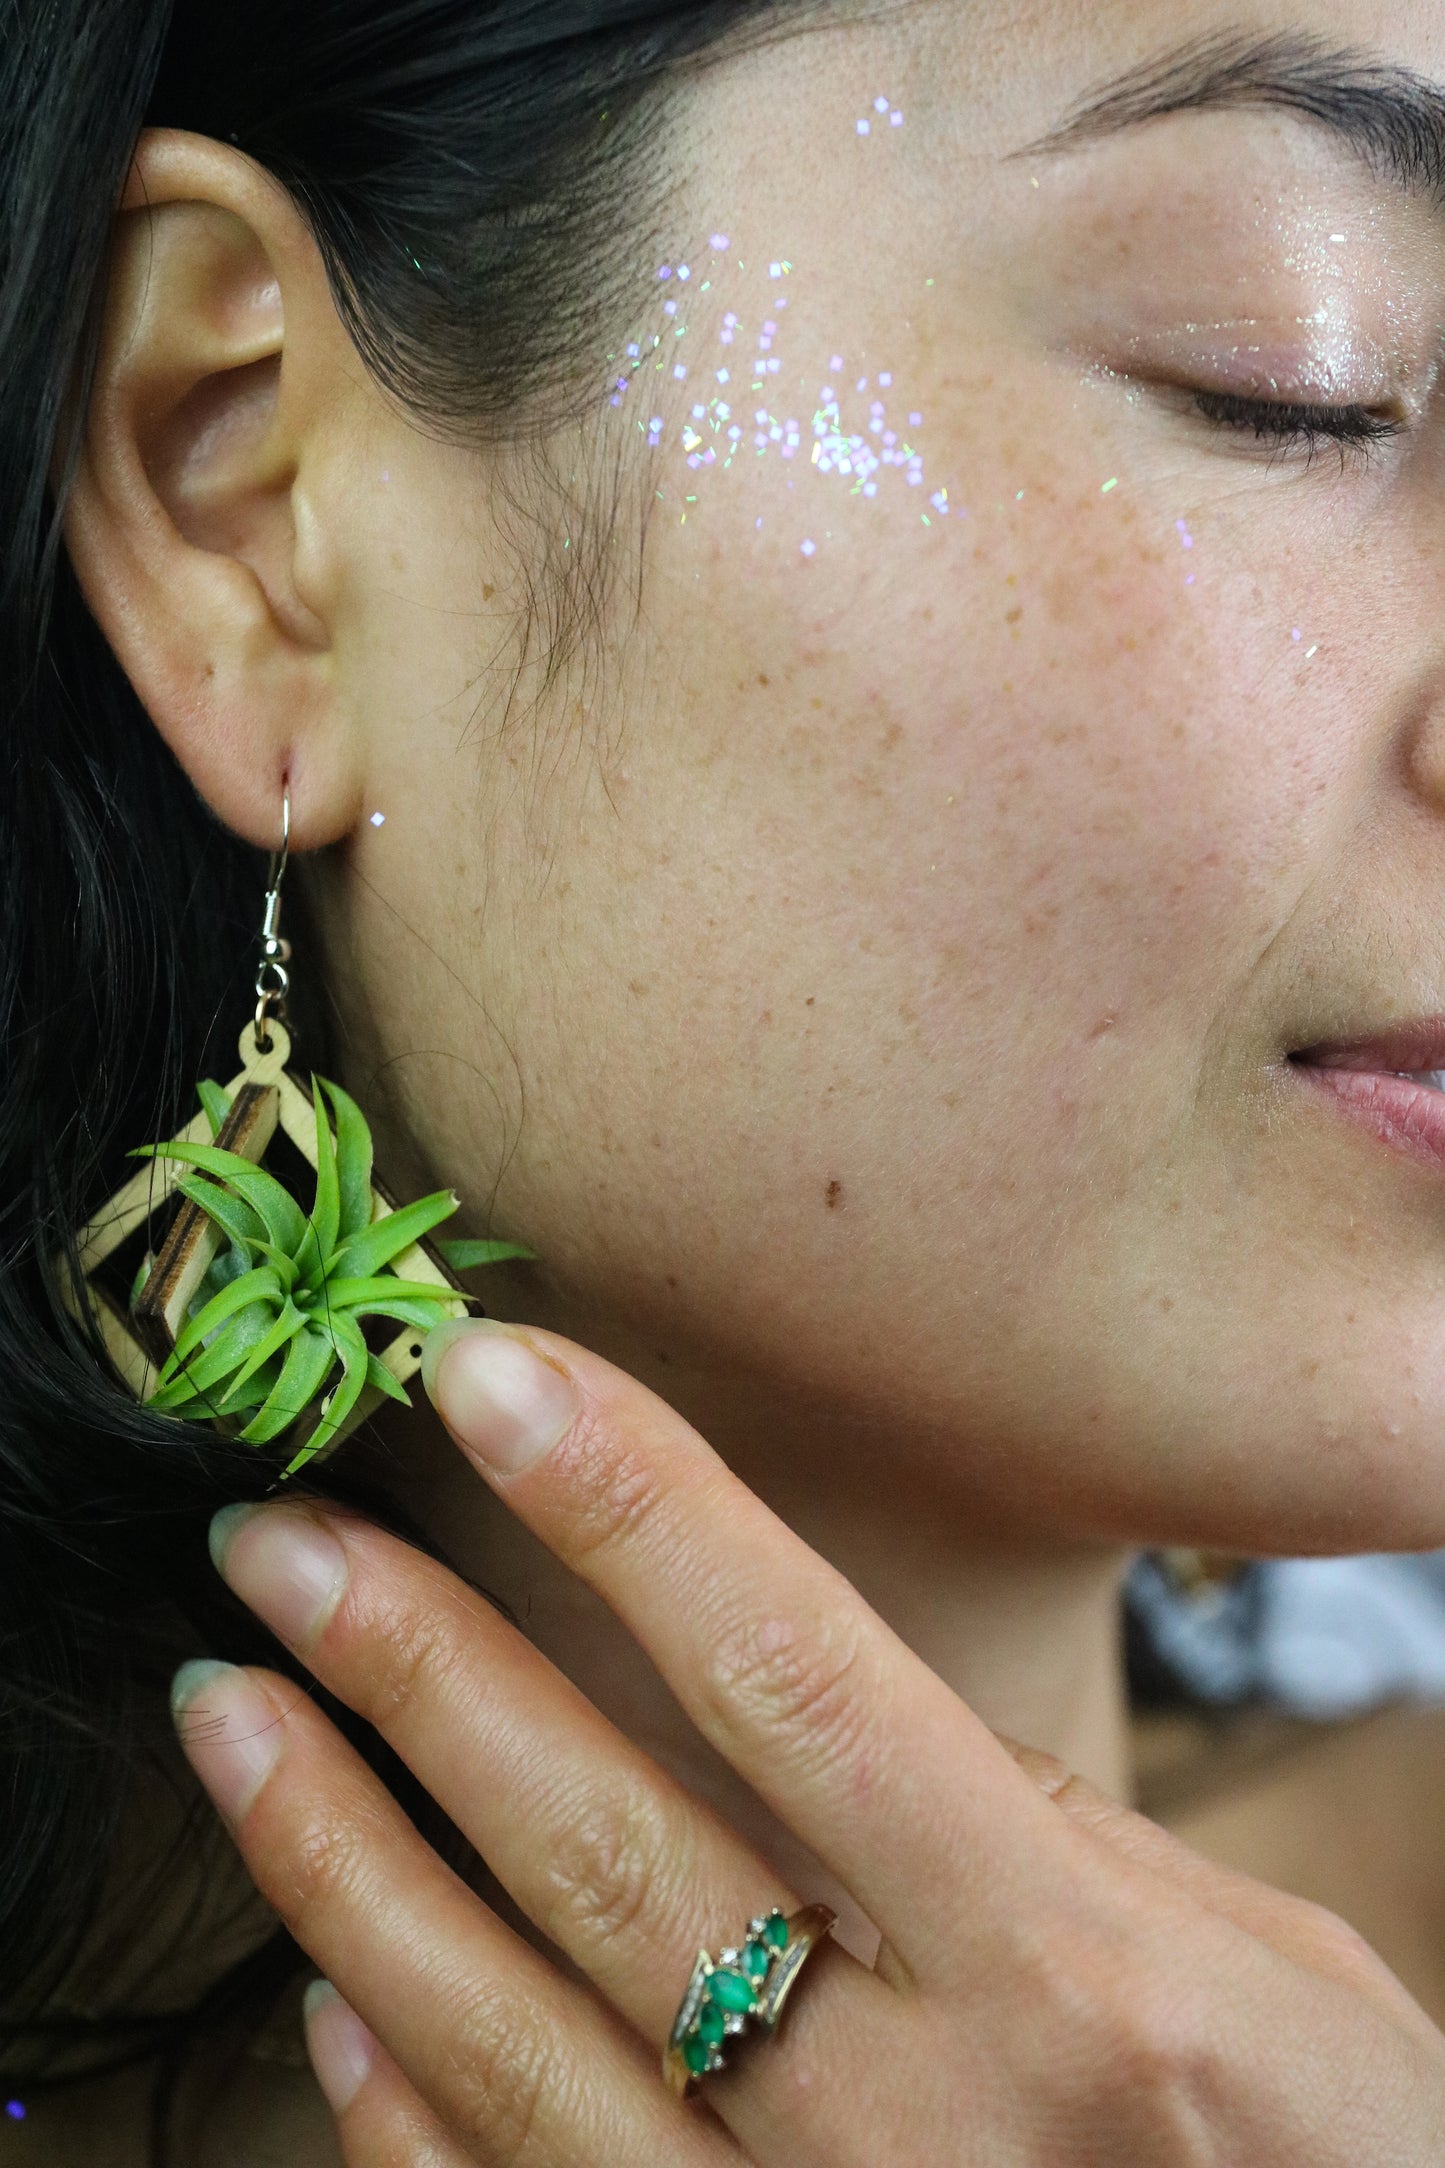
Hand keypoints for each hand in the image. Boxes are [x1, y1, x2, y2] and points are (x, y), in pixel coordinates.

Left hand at [174, 1320, 1444, 2164]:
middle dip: (420, 1669)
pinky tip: (317, 1988)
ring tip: (233, 1713)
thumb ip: (1044, 1835)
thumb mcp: (1262, 1966)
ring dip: (344, 1858)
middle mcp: (914, 2121)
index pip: (797, 1681)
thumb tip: (830, 1722)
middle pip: (606, 1849)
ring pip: (510, 2042)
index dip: (632, 1511)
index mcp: (1067, 1971)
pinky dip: (396, 2106)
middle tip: (277, 1544)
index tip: (491, 1381)